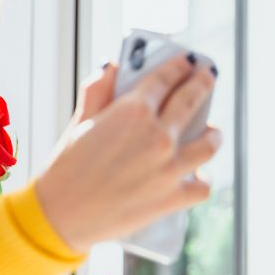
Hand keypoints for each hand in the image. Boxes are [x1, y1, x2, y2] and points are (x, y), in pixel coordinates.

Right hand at [35, 55, 221, 250]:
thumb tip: (111, 66)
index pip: (165, 78)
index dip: (179, 65)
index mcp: (133, 111)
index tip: (187, 60)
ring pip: (208, 144)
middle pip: (192, 101)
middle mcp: (158, 136)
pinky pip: (202, 185)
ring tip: (212, 131)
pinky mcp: (172, 197)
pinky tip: (198, 175)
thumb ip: (97, 90)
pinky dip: (202, 179)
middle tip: (208, 76)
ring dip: (213, 133)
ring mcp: (169, 168)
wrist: (61, 214)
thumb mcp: (80, 122)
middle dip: (203, 83)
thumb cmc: (65, 167)